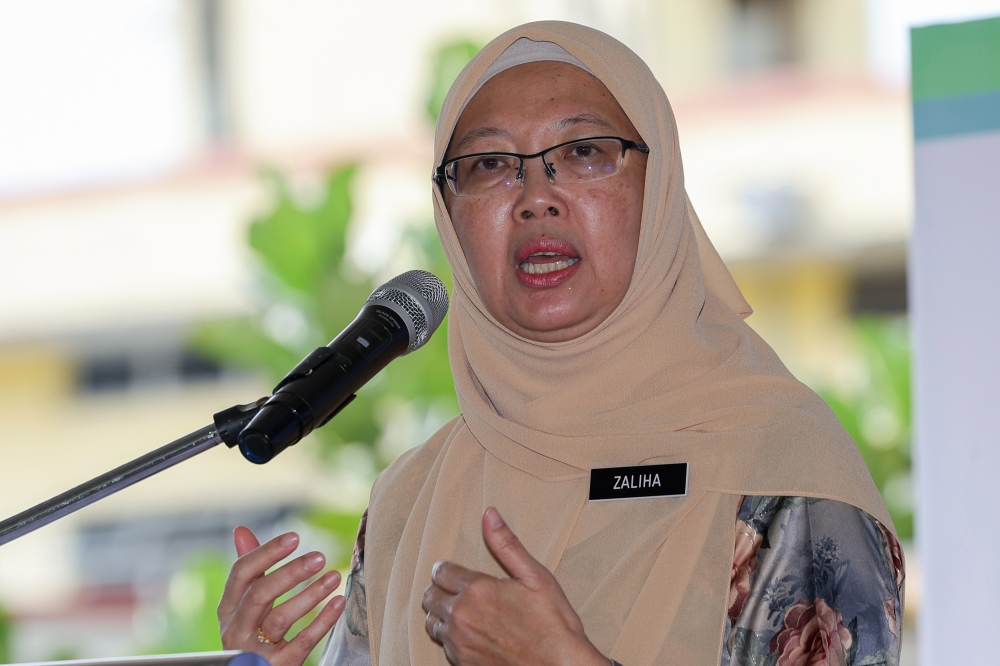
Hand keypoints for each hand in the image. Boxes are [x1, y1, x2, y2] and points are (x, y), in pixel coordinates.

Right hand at [218, 526, 345, 665]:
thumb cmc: (252, 633)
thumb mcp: (245, 604)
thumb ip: (249, 570)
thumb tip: (240, 530)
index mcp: (228, 607)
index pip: (242, 573)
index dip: (267, 552)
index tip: (294, 537)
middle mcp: (237, 628)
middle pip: (260, 594)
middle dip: (290, 573)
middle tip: (319, 557)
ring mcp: (255, 650)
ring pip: (280, 618)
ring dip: (310, 595)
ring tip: (333, 577)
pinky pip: (302, 643)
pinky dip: (321, 622)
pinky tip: (337, 603)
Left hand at [421, 508, 608, 665]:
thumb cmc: (553, 623)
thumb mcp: (535, 576)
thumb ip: (506, 544)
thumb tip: (489, 514)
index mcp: (477, 590)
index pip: (440, 571)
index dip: (448, 569)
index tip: (458, 573)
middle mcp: (461, 616)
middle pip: (428, 596)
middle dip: (440, 590)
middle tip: (458, 591)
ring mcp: (459, 642)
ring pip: (432, 622)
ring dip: (442, 614)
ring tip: (463, 612)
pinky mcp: (462, 663)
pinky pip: (443, 645)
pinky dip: (451, 637)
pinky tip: (471, 633)